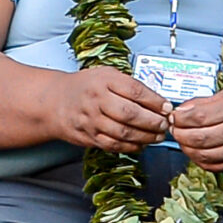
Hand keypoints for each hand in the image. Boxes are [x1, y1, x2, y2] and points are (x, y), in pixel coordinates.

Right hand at [52, 65, 176, 152]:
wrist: (55, 101)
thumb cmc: (85, 86)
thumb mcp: (107, 75)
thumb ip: (130, 85)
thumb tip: (158, 100)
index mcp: (104, 81)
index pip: (135, 91)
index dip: (155, 101)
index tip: (167, 107)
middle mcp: (96, 100)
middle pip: (130, 114)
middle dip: (153, 122)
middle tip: (164, 124)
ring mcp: (91, 120)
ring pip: (123, 133)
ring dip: (145, 137)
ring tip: (157, 136)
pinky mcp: (88, 137)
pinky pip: (113, 145)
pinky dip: (130, 147)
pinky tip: (141, 144)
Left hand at [164, 84, 222, 169]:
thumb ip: (202, 103)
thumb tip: (180, 110)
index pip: (199, 117)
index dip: (180, 117)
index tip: (173, 116)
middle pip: (199, 138)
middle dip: (179, 134)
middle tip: (174, 128)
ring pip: (203, 155)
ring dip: (186, 148)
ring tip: (183, 139)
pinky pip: (211, 166)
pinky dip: (198, 159)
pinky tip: (195, 150)